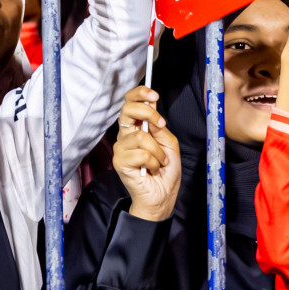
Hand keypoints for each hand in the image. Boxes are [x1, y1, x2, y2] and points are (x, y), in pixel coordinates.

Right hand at [113, 86, 179, 222]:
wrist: (163, 195)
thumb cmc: (165, 171)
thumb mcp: (169, 143)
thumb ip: (159, 126)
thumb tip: (152, 106)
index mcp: (136, 128)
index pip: (130, 103)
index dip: (139, 94)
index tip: (154, 94)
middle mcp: (125, 136)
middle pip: (127, 111)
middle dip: (147, 113)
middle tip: (161, 125)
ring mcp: (121, 149)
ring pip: (140, 136)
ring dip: (157, 151)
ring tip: (160, 161)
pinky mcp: (119, 162)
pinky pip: (140, 154)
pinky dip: (153, 161)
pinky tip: (153, 169)